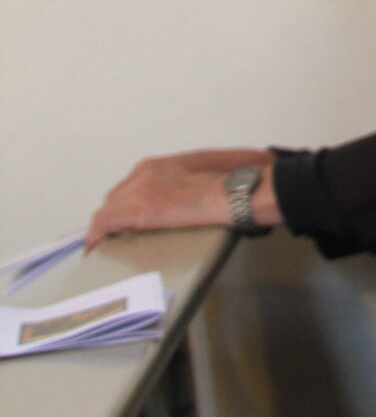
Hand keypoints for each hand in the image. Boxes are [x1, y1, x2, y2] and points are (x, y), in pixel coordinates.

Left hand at [86, 151, 277, 244]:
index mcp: (157, 165)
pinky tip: (96, 251)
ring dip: (107, 229)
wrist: (238, 192)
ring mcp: (139, 192)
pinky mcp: (139, 212)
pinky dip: (98, 237)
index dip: (124, 206)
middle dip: (116, 217)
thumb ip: (184, 182)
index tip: (126, 221)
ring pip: (107, 212)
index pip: (128, 187)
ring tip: (107, 248)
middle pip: (115, 199)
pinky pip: (104, 224)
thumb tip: (187, 197)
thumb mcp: (204, 172)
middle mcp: (142, 174)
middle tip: (121, 237)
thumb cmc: (232, 183)